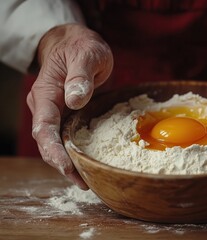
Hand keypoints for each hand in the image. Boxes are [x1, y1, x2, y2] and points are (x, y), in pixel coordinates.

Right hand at [27, 24, 112, 188]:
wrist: (77, 45)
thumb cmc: (81, 47)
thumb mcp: (86, 54)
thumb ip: (80, 76)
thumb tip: (75, 101)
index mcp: (46, 93)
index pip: (44, 127)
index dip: (53, 150)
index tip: (66, 166)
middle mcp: (47, 107)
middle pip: (48, 142)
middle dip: (63, 164)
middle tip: (84, 182)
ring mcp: (57, 113)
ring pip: (58, 143)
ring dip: (70, 163)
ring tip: (89, 180)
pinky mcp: (68, 116)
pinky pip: (69, 138)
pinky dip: (77, 152)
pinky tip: (90, 163)